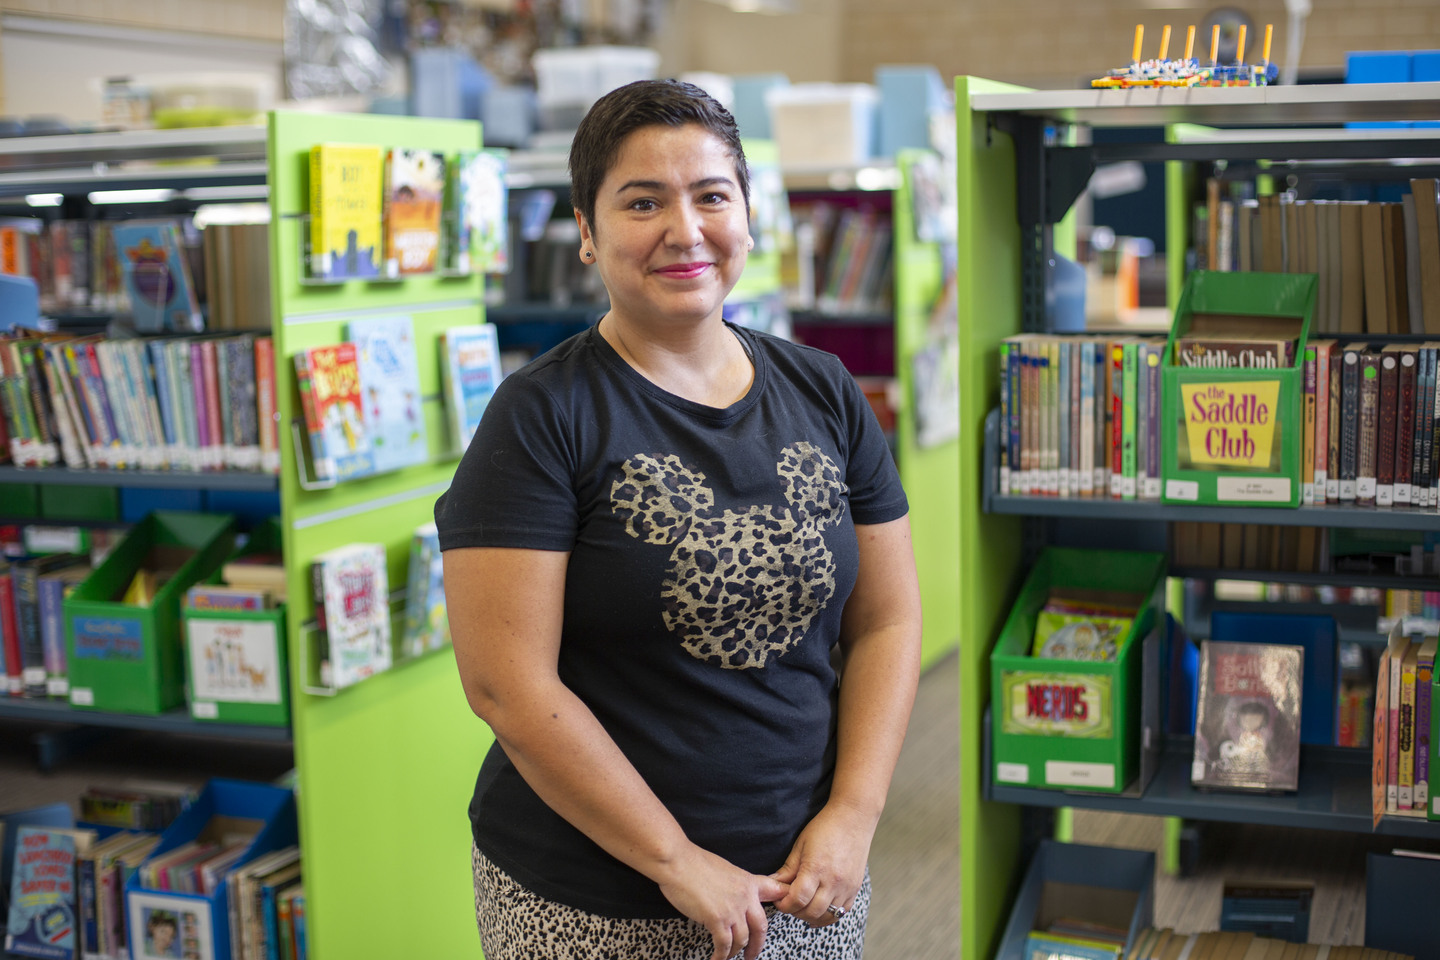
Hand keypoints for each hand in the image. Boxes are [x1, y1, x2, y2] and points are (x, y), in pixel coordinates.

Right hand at [657, 844, 789, 959]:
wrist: (677, 861)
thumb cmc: (693, 862)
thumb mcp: (723, 868)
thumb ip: (733, 884)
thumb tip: (731, 896)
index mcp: (748, 882)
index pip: (775, 891)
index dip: (784, 899)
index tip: (787, 905)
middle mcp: (745, 896)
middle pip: (761, 927)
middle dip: (757, 945)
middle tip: (752, 954)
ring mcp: (733, 909)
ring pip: (743, 939)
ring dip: (736, 952)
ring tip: (729, 957)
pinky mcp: (717, 919)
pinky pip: (724, 945)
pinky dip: (721, 955)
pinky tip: (717, 958)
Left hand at [768, 802, 874, 926]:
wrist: (854, 818)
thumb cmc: (825, 827)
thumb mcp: (801, 845)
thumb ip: (788, 869)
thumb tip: (772, 884)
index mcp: (816, 868)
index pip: (797, 899)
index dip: (784, 904)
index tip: (780, 899)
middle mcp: (833, 881)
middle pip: (811, 911)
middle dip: (795, 911)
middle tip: (789, 902)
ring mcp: (846, 887)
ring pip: (826, 916)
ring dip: (811, 915)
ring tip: (803, 905)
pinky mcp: (855, 888)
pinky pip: (841, 913)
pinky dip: (828, 915)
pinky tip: (819, 909)